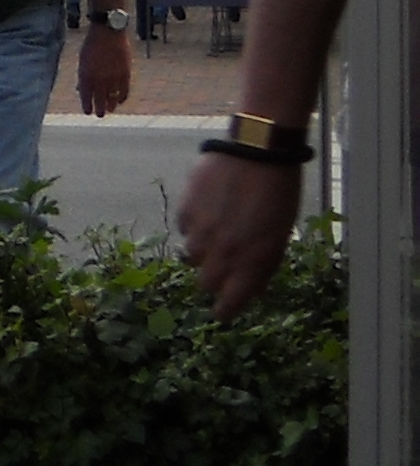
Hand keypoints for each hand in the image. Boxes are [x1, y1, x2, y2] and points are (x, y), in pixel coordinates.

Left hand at [77, 23, 132, 114]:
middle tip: (100, 115)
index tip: (87, 112)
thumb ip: (82, 76)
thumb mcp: (82, 61)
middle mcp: (99, 79)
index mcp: (86, 75)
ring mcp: (113, 77)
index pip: (86, 97)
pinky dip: (122, 97)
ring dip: (112, 105)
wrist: (108, 32)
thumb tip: (80, 90)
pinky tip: (121, 100)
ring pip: (113, 97)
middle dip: (100, 110)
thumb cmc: (92, 45)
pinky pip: (124, 90)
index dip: (87, 106)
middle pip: (100, 100)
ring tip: (111, 109)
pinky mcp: (125, 73)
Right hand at [176, 152, 304, 315]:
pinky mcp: (186, 209)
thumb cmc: (280, 194)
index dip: (225, 310)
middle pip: (205, 283)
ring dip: (202, 252)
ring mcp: (201, 230)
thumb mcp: (281, 234)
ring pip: (191, 256)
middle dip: (213, 281)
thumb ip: (262, 261)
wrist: (258, 152)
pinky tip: (207, 212)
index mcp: (252, 261)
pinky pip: (184, 228)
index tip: (222, 313)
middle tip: (223, 269)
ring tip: (216, 235)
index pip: (230, 301)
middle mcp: (223, 251)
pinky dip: (194, 227)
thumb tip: (248, 282)